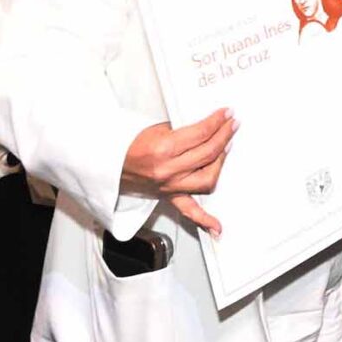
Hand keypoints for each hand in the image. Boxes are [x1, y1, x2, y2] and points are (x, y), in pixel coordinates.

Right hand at [122, 109, 234, 233]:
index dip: (217, 122)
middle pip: (208, 153)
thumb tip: (206, 126)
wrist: (109, 163)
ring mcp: (170, 186)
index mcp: (163, 149)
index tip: (226, 114)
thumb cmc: (128, 145)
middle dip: (224, 136)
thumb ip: (182, 129)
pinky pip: (189, 211)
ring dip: (221, 163)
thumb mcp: (156, 129)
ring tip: (226, 149)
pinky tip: (217, 227)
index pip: (201, 134)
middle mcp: (168, 170)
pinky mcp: (169, 196)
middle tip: (231, 125)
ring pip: (207, 179)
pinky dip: (205, 220)